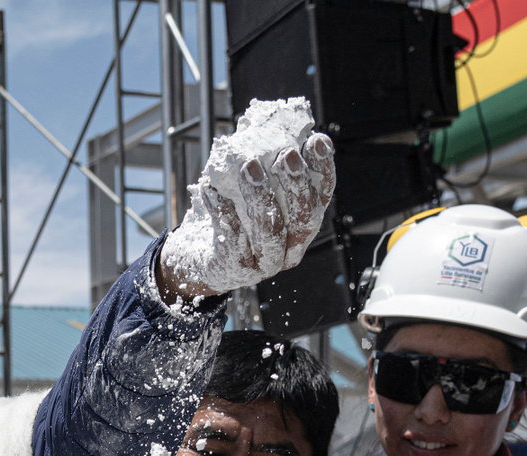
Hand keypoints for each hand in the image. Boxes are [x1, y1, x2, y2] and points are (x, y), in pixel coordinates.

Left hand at [158, 97, 334, 298]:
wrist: (203, 257)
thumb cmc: (234, 215)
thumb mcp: (250, 188)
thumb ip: (262, 160)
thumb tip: (263, 116)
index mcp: (303, 222)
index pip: (322, 194)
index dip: (323, 168)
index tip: (316, 140)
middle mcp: (292, 246)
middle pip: (304, 216)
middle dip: (296, 183)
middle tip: (285, 154)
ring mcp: (267, 262)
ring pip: (270, 229)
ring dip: (261, 195)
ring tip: (248, 166)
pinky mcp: (239, 269)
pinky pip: (233, 240)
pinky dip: (223, 212)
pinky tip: (210, 189)